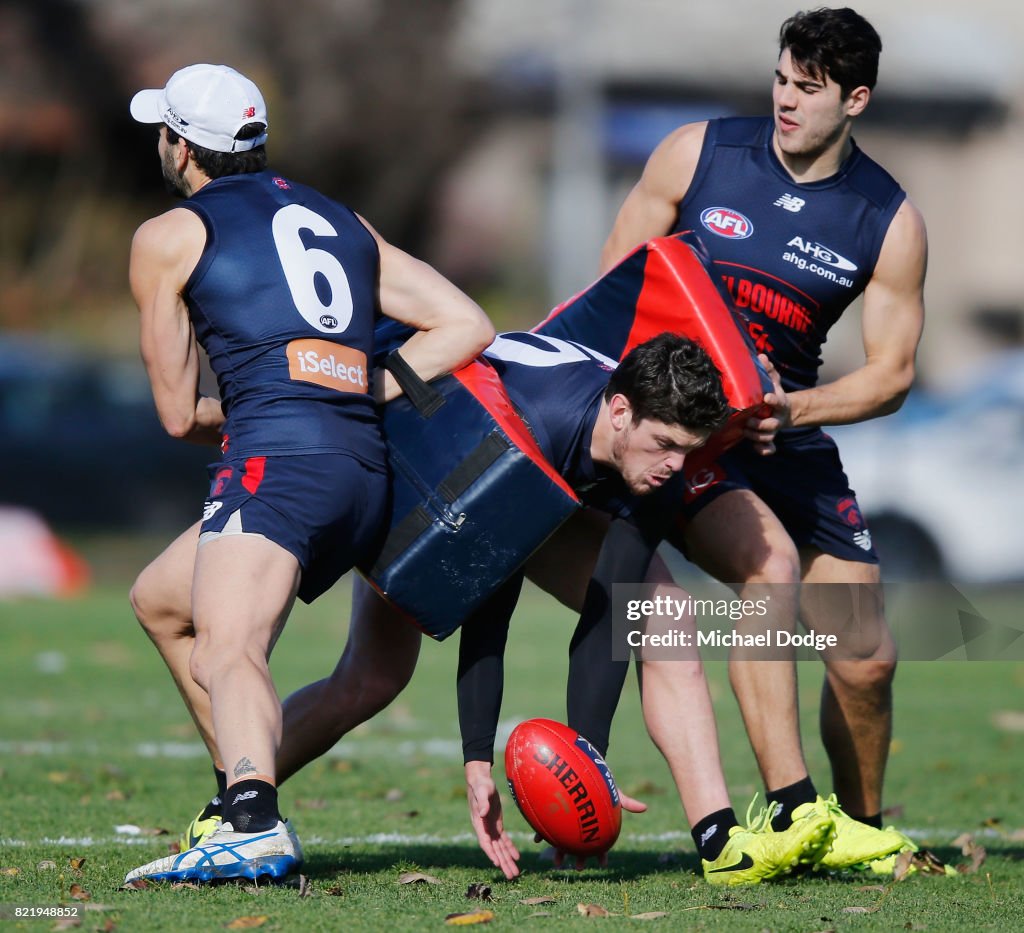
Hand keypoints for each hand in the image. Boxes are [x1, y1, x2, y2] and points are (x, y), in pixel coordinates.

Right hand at [465, 761, 520, 878]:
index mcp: (479, 824)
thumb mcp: (482, 792)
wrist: (481, 781)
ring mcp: (491, 829)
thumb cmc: (480, 786)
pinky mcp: (497, 825)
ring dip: (507, 860)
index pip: (485, 842)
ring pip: (500, 848)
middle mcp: (485, 830)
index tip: (497, 863)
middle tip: (511, 876)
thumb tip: (482, 813)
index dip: (491, 853)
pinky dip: (510, 848)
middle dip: (503, 863)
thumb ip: (482, 802)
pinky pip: (504, 840)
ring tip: (515, 873)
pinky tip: (517, 857)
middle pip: (495, 850)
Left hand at [537, 789, 646, 869]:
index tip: (603, 864)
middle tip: (578, 868)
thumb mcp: (614, 792)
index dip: (602, 854)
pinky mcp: (554, 812)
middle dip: (579, 858)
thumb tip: (645, 808)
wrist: (582, 767)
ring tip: (555, 860)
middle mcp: (580, 823)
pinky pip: (546, 824)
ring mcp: (566, 819)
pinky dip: (541, 833)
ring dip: (559, 851)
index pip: (600, 842)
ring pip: (563, 839)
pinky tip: (537, 840)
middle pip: (580, 845)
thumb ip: (627, 802)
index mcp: (594, 823)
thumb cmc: (600, 781)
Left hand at [745, 354, 789, 454]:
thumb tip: (761, 356)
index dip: (773, 400)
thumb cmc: (773, 393)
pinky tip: (758, 448)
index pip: (778, 401)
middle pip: (772, 425)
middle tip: (747, 421)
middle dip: (759, 425)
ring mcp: (773, 429)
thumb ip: (767, 371)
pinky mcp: (770, 437)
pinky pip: (770, 448)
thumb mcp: (772, 382)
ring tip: (745, 430)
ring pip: (768, 437)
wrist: (785, 411)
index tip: (766, 397)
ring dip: (756, 436)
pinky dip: (764, 450)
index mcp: (779, 403)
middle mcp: (777, 418)